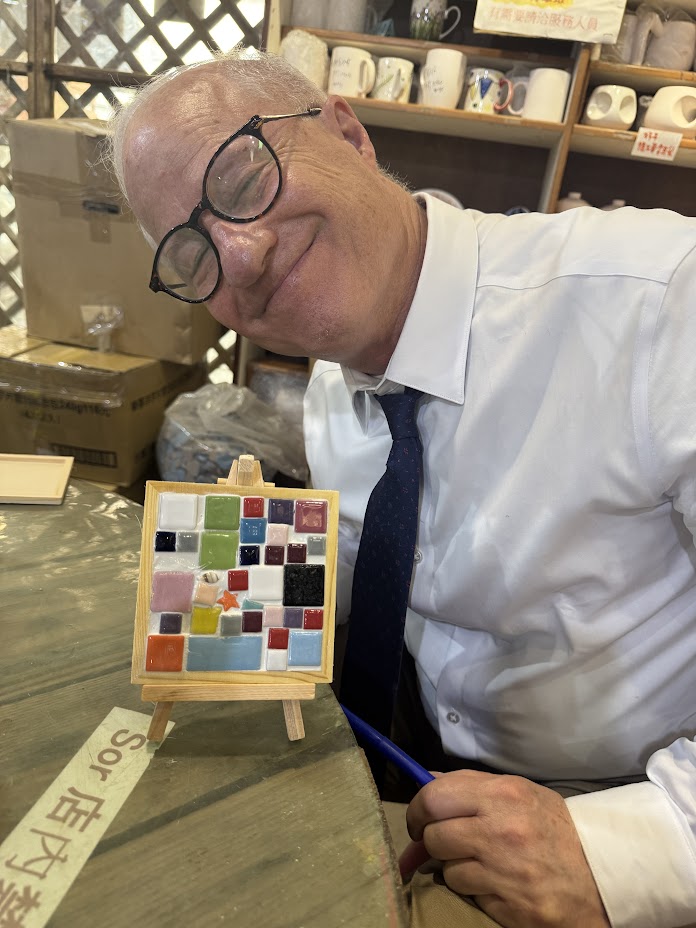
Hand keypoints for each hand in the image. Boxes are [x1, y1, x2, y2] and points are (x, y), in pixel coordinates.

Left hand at [402, 770, 609, 927]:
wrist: (602, 873)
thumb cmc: (553, 828)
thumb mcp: (518, 793)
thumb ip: (471, 786)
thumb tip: (424, 782)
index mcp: (503, 794)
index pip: (434, 798)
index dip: (417, 810)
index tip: (418, 821)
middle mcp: (501, 831)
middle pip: (433, 837)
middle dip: (429, 842)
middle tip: (439, 844)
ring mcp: (506, 872)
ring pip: (447, 871)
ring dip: (456, 869)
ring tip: (482, 863)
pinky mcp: (511, 908)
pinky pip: (470, 898)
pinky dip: (476, 892)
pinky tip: (497, 884)